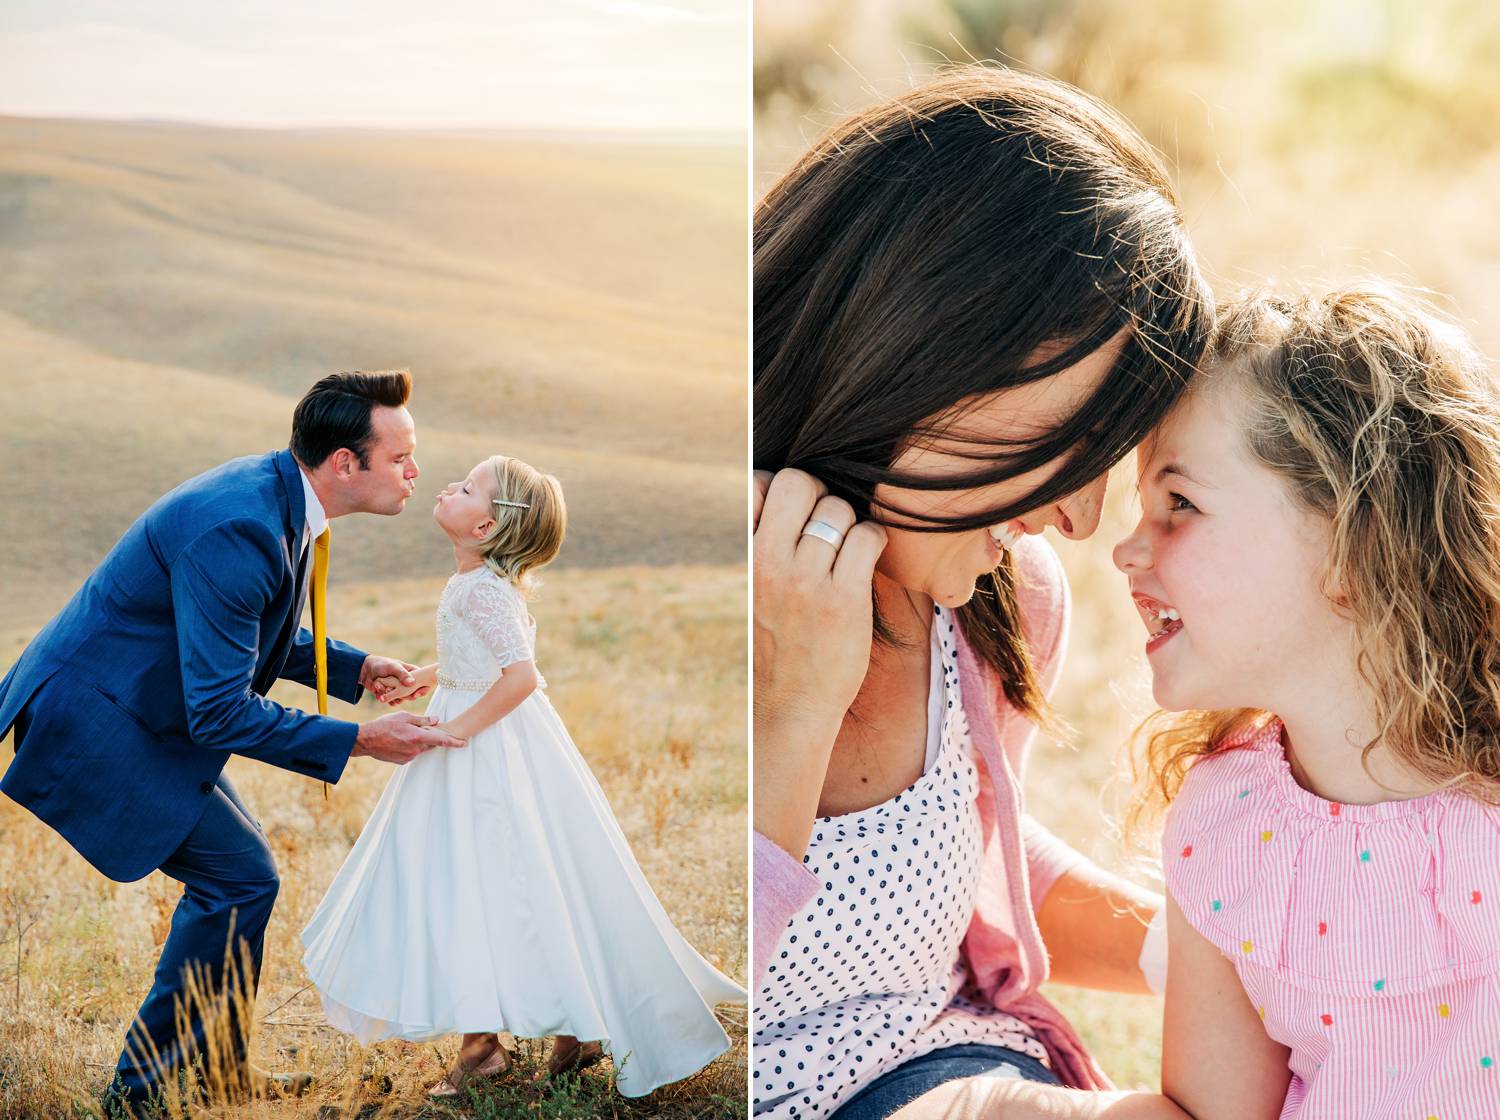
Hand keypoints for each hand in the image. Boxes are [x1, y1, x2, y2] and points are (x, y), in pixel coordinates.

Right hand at [352, 711, 466, 764]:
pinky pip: (412, 753)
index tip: (464, 743)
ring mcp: (409, 757)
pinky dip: (411, 746)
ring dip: (419, 741)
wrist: (366, 740)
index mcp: (418, 737)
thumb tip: (436, 720)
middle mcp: (416, 750)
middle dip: (432, 737)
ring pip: (421, 748)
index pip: (442, 741)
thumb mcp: (404, 717)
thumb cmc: (384, 725)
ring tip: (405, 733)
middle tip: (425, 729)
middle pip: (431, 744)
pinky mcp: (403, 761)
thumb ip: (422, 720)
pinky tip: (400, 740)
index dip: (455, 742)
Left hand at [360, 656, 423, 703]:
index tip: (416, 694)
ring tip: (382, 689)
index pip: (422, 683)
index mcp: (411, 674)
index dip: (421, 690)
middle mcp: (406, 683)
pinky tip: (378, 694)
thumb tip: (412, 683)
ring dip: (391, 697)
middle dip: (402, 695)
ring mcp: (398, 690)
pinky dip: (385, 699)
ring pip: (401, 700)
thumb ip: (402, 674)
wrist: (365, 670)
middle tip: (390, 689)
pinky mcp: (390, 696)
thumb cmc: (381, 664)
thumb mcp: (392, 666)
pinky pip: (392, 702)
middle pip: (412, 694)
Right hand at [753, 468, 886, 858]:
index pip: (756, 484)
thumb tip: (773, 490)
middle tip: (827, 522)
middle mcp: (767, 563)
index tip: (794, 513)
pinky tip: (866, 560)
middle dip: (818, 493)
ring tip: (847, 551)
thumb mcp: (747, 590)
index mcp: (741, 558)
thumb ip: (758, 545)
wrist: (787, 708)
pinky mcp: (843, 600)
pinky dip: (873, 540)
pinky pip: (867, 536)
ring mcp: (805, 581)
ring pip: (838, 508)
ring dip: (849, 522)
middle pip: (799, 482)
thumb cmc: (771, 644)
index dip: (779, 489)